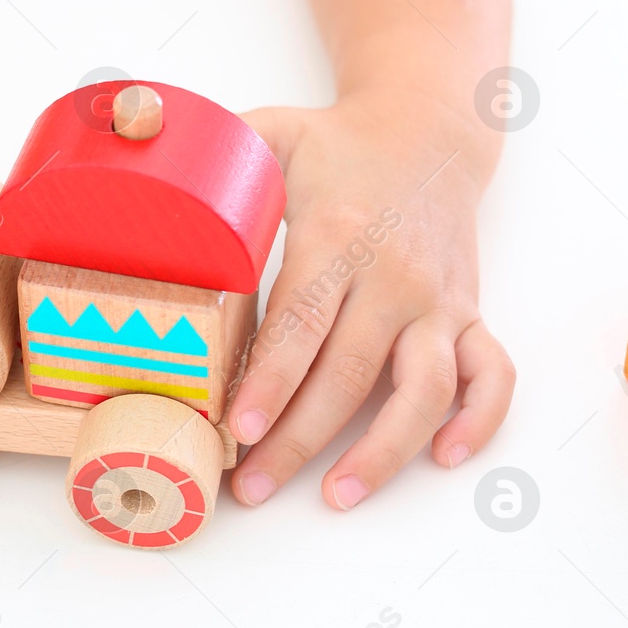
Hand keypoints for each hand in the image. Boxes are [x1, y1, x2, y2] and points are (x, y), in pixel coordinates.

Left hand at [228, 88, 514, 510]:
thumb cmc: (335, 144)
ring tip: (338, 497)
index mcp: (338, 236)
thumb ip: (213, 157)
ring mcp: (437, 300)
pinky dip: (479, 419)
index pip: (303, 322)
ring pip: (425, 390)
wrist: (428, 130)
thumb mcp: (272, 135)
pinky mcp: (468, 313)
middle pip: (349, 373)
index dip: (272, 381)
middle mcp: (394, 276)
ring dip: (385, 451)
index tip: (239, 429)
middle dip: (300, 439)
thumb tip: (136, 165)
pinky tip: (443, 456)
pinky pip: (491, 374)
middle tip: (253, 487)